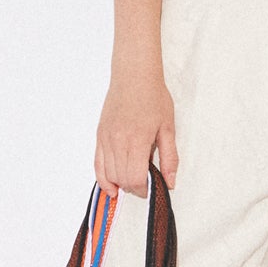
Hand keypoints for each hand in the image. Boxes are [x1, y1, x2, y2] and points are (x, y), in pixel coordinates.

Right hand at [95, 64, 177, 195]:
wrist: (134, 76)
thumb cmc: (153, 98)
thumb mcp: (168, 128)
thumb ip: (170, 158)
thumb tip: (170, 183)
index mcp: (137, 140)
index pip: (136, 178)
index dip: (145, 190)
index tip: (153, 188)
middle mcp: (117, 141)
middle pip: (122, 179)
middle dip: (135, 188)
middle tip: (146, 184)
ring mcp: (106, 139)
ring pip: (109, 174)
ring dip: (121, 184)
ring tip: (133, 181)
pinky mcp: (99, 136)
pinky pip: (97, 164)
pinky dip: (103, 179)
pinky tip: (111, 187)